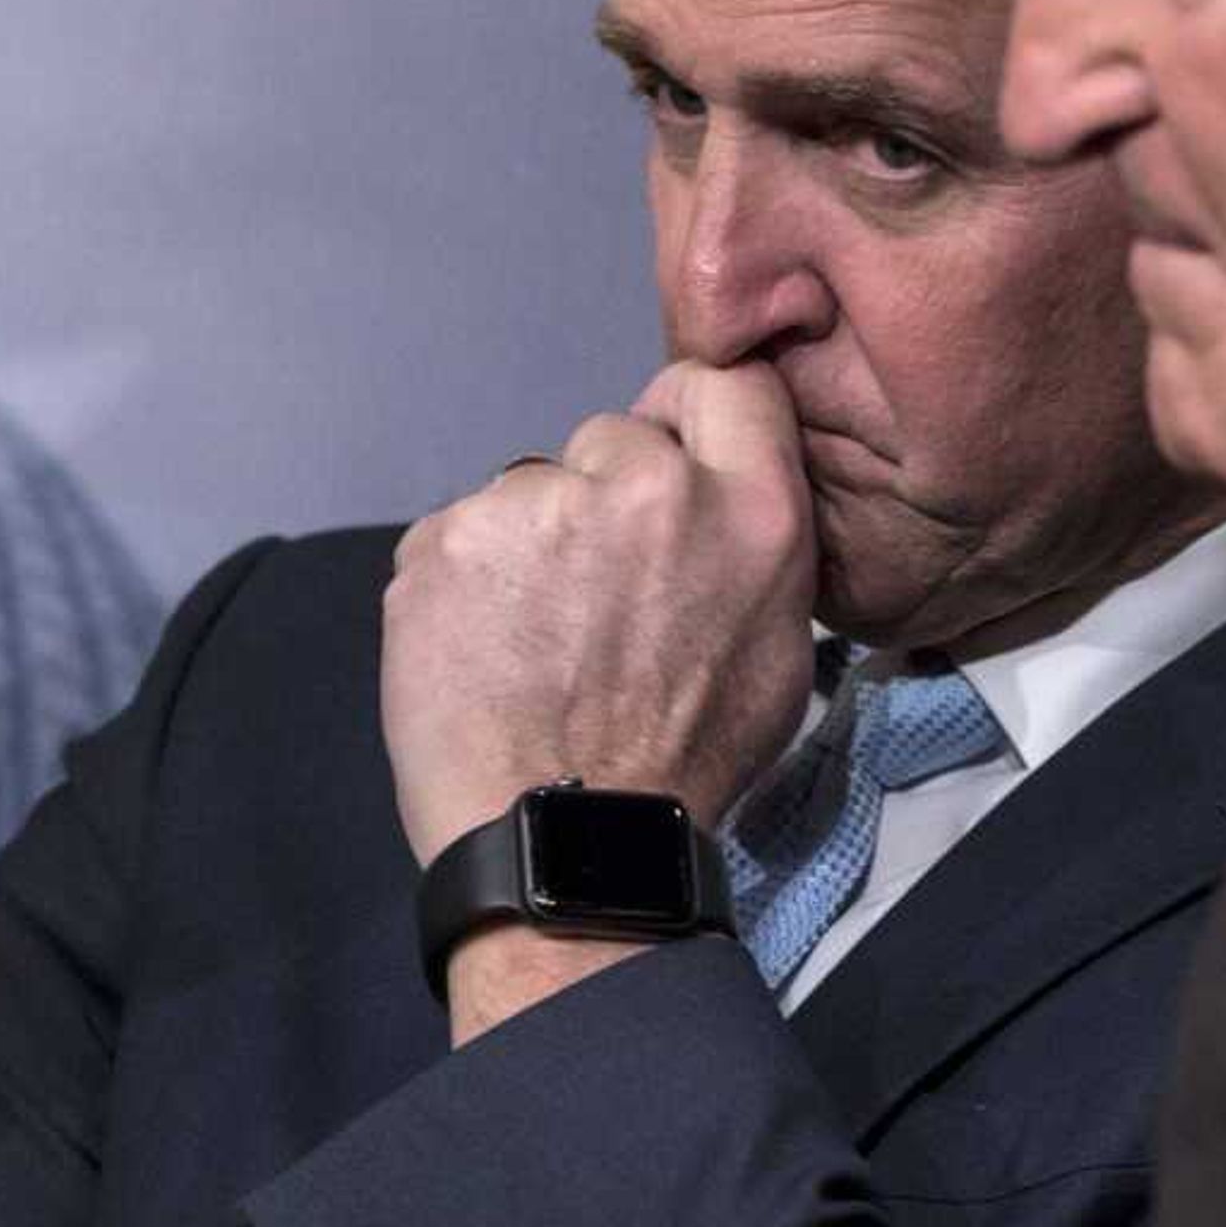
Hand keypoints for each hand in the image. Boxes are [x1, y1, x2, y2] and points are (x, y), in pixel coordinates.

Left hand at [384, 359, 816, 864]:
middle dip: (601, 500)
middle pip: (612, 438)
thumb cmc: (678, 764)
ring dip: (529, 545)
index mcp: (749, 510)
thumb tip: (716, 490)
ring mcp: (539, 505)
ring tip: (537, 642)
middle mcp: (648, 487)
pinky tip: (485, 651)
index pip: (724, 384)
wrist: (566, 842)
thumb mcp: (775, 647)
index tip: (667, 457)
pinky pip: (459, 533)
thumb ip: (751, 539)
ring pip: (529, 489)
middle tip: (596, 600)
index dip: (688, 418)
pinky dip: (465, 583)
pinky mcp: (450, 536)